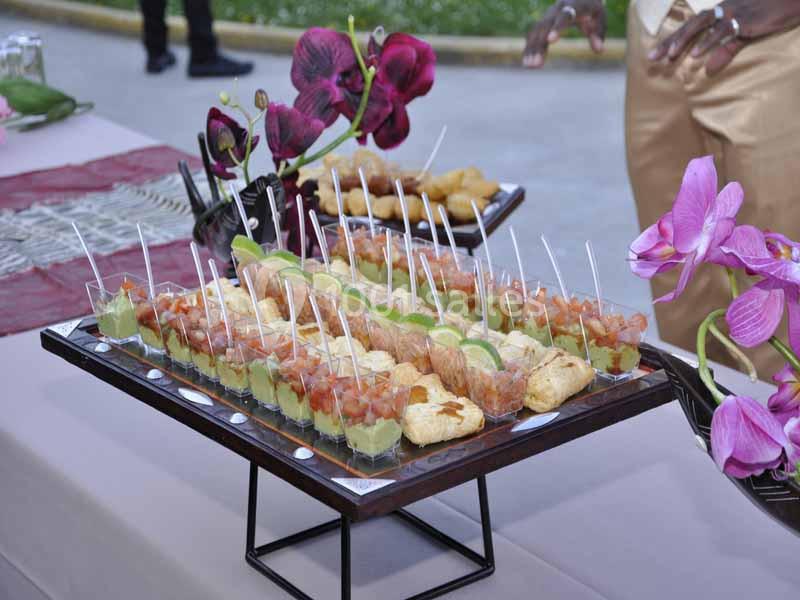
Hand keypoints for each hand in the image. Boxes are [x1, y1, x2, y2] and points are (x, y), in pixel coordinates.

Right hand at [522, 0, 605, 67]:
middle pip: (545, 26)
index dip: (557, 27)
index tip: (550, 41)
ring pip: (536, 31)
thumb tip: (599, 50)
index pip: (565, 16)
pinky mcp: (542, 23)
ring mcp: (547, 16)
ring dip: (531, 48)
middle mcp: (556, 10)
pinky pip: (533, 35)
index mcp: (573, 5)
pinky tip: (526, 62)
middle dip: (539, 45)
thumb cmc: (592, 9)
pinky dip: (529, 48)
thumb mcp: (600, 18)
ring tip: (529, 66)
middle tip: (536, 64)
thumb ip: (599, 33)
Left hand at [648, 0, 799, 75]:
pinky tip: (698, 55)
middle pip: (690, 25)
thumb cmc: (769, 15)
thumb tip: (709, 70)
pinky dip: (710, 43)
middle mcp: (723, 10)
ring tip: (670, 56)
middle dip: (670, 41)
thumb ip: (726, 50)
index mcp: (720, 12)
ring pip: (703, 25)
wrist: (793, 0)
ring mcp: (734, 13)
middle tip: (652, 57)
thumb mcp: (744, 35)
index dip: (671, 40)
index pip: (690, 26)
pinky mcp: (746, 20)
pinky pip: (725, 32)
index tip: (653, 55)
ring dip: (686, 41)